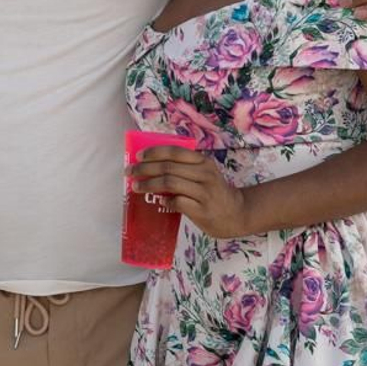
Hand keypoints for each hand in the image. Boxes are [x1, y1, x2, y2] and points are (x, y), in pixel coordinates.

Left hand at [129, 146, 251, 239]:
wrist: (237, 214)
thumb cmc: (214, 192)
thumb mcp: (204, 174)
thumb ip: (184, 168)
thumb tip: (150, 165)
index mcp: (203, 162)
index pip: (175, 152)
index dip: (154, 152)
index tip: (138, 156)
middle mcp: (204, 174)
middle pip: (168, 167)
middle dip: (144, 168)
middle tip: (130, 172)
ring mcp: (204, 192)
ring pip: (170, 183)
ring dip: (149, 184)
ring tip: (136, 186)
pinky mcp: (202, 210)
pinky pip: (178, 202)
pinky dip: (165, 201)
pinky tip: (159, 202)